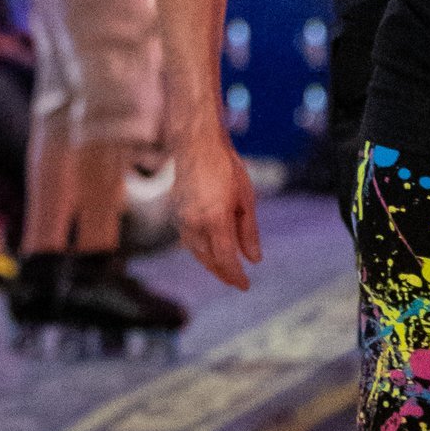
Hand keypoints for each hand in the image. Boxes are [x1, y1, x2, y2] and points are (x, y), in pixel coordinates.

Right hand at [175, 123, 261, 289]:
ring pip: (196, 252)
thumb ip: (248, 231)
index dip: (235, 275)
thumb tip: (254, 259)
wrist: (196, 145)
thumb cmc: (226, 167)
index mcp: (214, 219)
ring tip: (225, 271)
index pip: (225, 258)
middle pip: (209, 260)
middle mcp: (194, 222)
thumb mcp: (246, 199)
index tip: (245, 285)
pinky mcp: (175, 213)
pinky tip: (210, 251)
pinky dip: (200, 250)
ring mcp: (181, 218)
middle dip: (223, 274)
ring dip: (210, 264)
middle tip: (237, 282)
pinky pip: (187, 240)